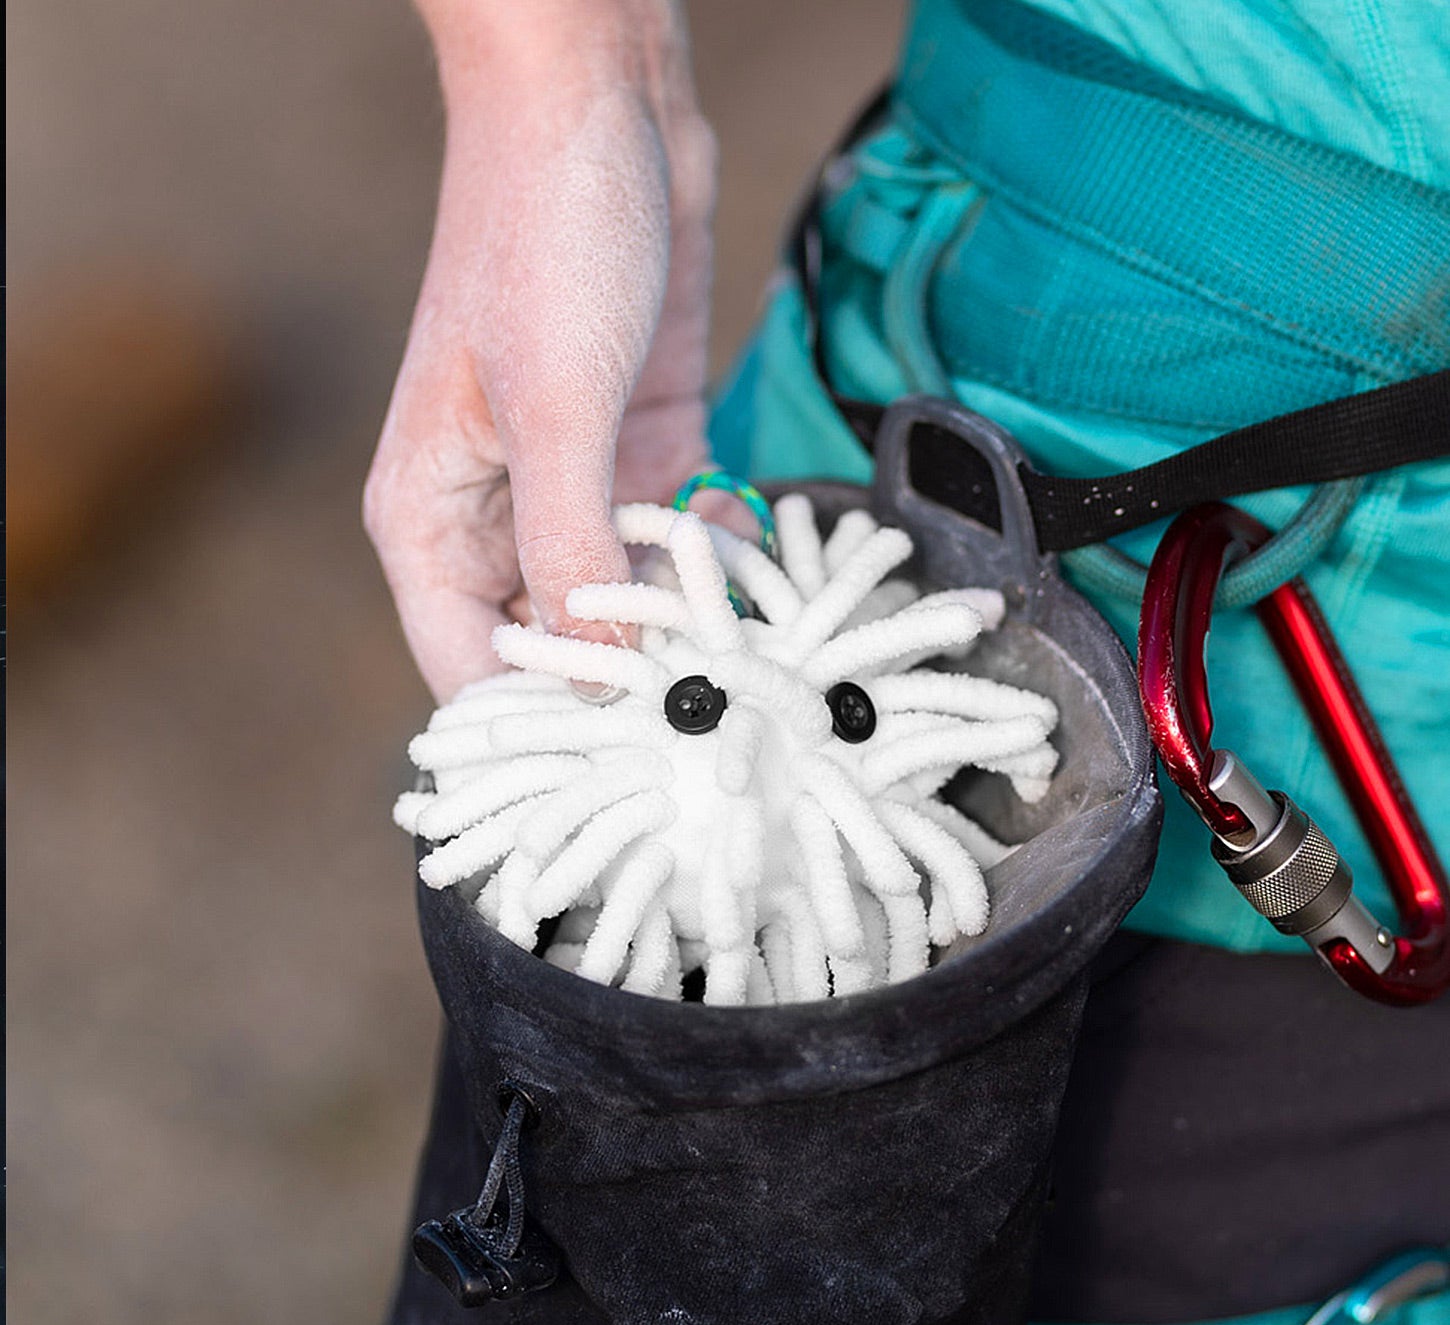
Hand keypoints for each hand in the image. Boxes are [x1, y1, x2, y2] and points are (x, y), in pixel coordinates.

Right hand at [364, 0, 716, 700]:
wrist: (599, 100)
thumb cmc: (545, 235)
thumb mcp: (556, 407)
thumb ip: (569, 551)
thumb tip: (599, 676)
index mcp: (430, 518)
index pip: (471, 670)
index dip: (546, 725)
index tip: (629, 763)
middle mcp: (496, 515)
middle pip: (554, 647)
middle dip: (630, 676)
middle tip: (711, 704)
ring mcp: (570, 486)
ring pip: (624, 600)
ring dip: (683, 619)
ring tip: (748, 632)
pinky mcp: (639, 449)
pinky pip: (674, 540)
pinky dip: (713, 557)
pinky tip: (752, 549)